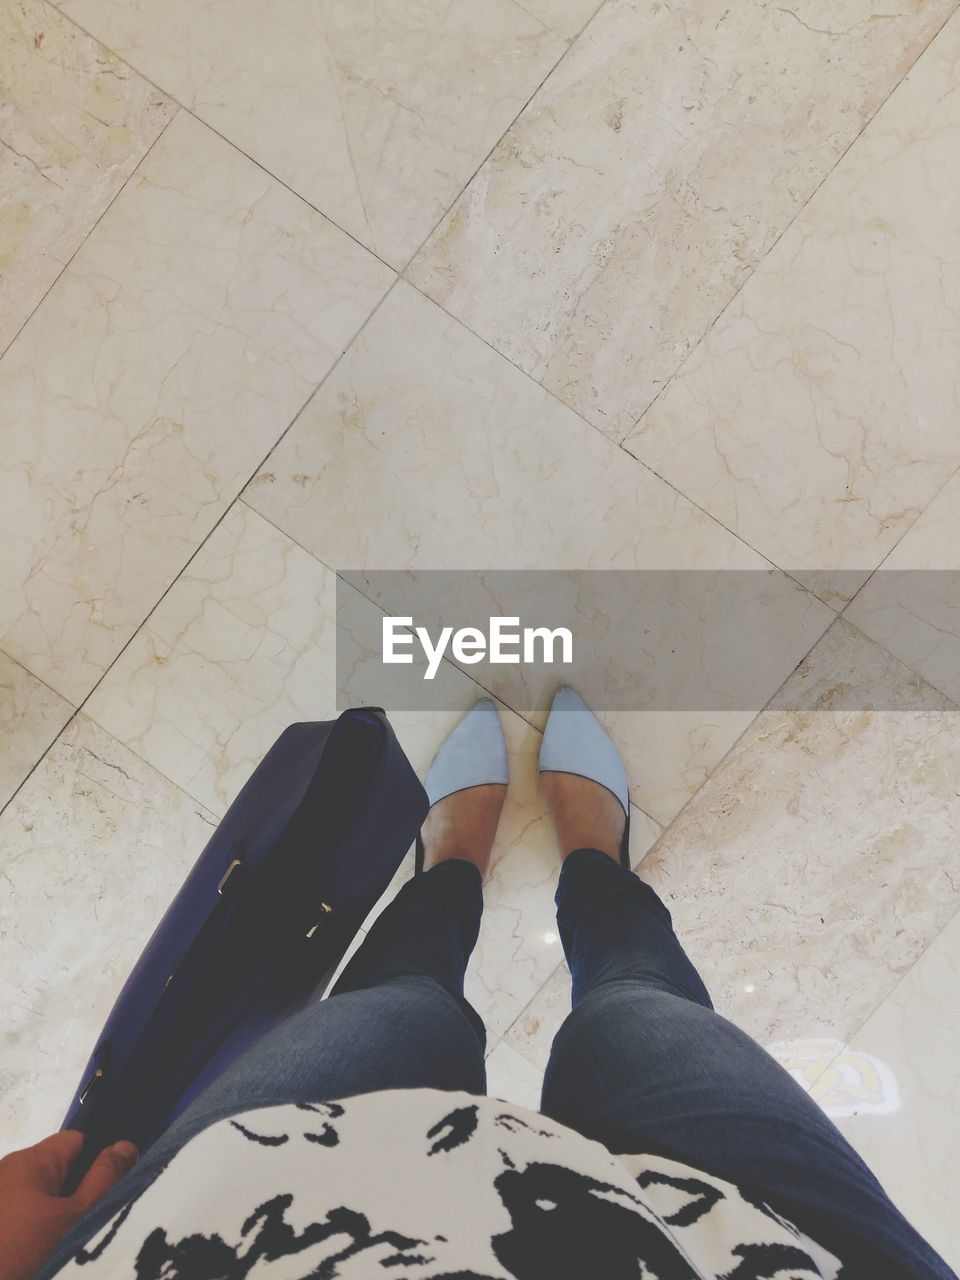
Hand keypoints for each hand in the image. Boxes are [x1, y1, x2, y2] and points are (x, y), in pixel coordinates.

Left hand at [0, 1131, 137, 1279]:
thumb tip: (126, 1146)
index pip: (78, 1140)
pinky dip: (36, 1224)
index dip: (99, 1160)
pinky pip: (24, 1210)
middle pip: (60, 1167)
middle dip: (79, 1190)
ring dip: (58, 1210)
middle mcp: (9, 1170)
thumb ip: (105, 1179)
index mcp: (30, 1160)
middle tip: (89, 1221)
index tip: (108, 1191)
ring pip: (43, 1192)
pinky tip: (42, 1248)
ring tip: (66, 1238)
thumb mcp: (76, 1217)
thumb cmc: (25, 1250)